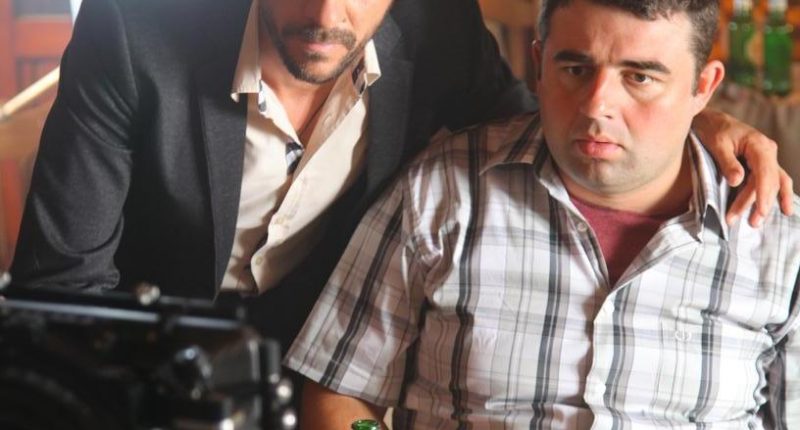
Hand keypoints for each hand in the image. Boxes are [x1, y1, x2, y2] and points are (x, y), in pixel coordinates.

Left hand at [693, 108, 793, 226]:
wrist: (711, 119)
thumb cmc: (713, 129)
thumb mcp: (717, 144)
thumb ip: (728, 163)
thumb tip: (737, 182)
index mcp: (759, 145)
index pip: (765, 174)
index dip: (763, 195)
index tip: (760, 211)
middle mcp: (767, 151)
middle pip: (767, 182)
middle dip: (759, 204)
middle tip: (749, 223)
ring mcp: (766, 157)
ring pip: (772, 183)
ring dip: (766, 203)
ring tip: (757, 222)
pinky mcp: (761, 163)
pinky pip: (773, 179)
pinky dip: (777, 194)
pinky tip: (783, 209)